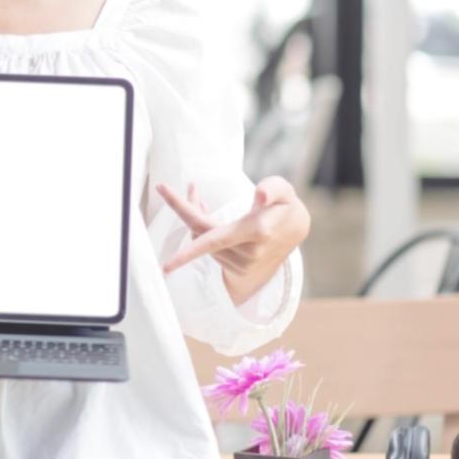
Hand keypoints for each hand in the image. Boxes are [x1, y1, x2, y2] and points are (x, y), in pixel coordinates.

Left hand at [157, 176, 310, 305]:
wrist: (296, 233)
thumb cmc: (285, 206)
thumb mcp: (285, 191)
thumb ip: (273, 189)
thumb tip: (259, 195)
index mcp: (256, 232)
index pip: (211, 233)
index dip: (184, 215)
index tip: (162, 199)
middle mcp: (248, 252)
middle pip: (200, 233)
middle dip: (183, 210)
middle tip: (164, 188)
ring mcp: (242, 264)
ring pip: (203, 240)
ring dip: (196, 219)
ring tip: (200, 198)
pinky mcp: (237, 270)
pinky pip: (208, 249)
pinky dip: (203, 232)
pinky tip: (208, 217)